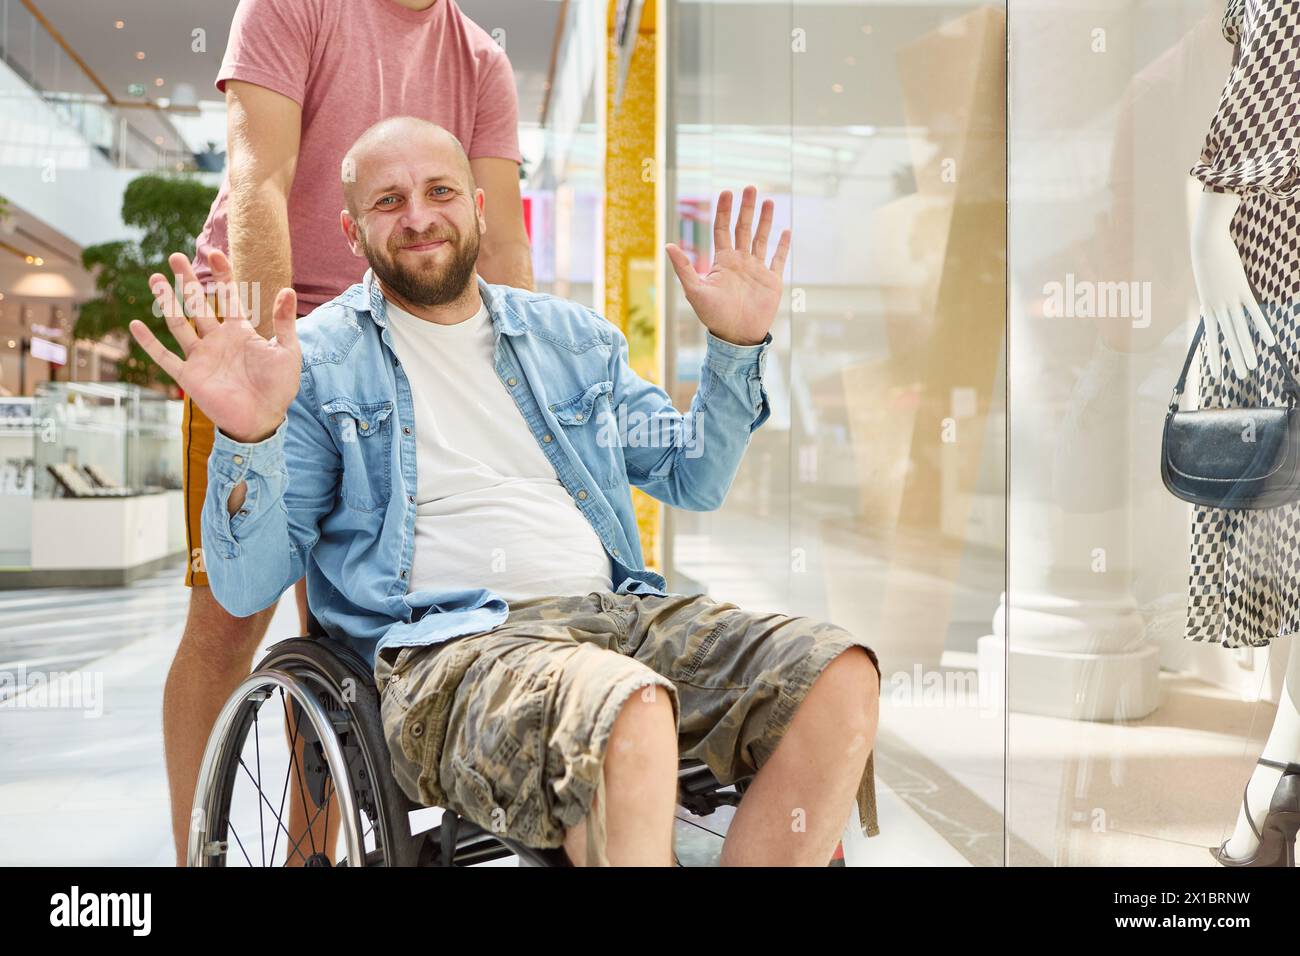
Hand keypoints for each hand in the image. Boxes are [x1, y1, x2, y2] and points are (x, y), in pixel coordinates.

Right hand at [129, 249, 300, 443]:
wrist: (263, 420)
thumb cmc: (279, 388)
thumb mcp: (287, 352)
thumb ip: (284, 322)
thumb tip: (287, 289)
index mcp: (240, 331)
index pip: (229, 296)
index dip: (222, 274)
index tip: (214, 253)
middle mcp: (217, 340)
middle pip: (197, 304)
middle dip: (186, 281)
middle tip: (174, 256)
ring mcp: (201, 356)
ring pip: (178, 323)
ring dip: (166, 302)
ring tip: (154, 278)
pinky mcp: (189, 376)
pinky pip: (165, 357)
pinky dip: (149, 343)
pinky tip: (136, 325)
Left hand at [665, 185, 788, 346]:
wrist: (736, 336)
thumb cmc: (713, 316)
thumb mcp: (694, 290)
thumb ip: (684, 267)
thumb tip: (668, 245)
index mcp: (723, 261)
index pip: (723, 229)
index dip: (724, 210)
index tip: (727, 192)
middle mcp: (740, 261)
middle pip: (743, 228)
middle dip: (746, 208)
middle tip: (750, 187)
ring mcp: (757, 269)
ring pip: (762, 238)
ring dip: (765, 220)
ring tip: (769, 201)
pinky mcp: (771, 280)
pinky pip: (778, 259)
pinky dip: (782, 245)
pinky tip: (786, 230)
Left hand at [1190, 189, 1274, 379]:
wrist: (1205, 244)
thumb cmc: (1204, 263)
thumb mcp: (1204, 286)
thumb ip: (1208, 300)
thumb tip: (1207, 310)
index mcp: (1207, 309)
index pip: (1211, 338)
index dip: (1214, 356)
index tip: (1215, 373)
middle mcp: (1217, 308)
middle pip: (1228, 339)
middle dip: (1235, 359)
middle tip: (1240, 377)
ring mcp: (1229, 300)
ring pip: (1240, 330)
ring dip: (1247, 350)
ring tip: (1252, 367)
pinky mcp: (1241, 290)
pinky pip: (1254, 312)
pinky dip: (1262, 326)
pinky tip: (1270, 341)